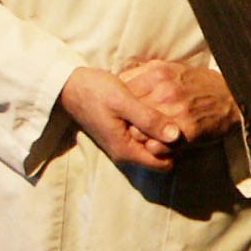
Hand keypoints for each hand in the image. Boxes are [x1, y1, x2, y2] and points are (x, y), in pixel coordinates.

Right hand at [59, 64, 182, 170]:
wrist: (70, 86)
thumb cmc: (95, 91)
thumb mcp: (124, 102)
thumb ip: (149, 119)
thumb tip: (176, 136)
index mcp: (126, 150)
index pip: (164, 164)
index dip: (176, 149)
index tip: (180, 127)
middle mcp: (125, 153)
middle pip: (161, 155)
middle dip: (170, 139)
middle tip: (175, 114)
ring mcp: (123, 144)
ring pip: (153, 145)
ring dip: (161, 130)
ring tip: (164, 108)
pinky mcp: (121, 134)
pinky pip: (144, 136)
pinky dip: (151, 124)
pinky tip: (152, 106)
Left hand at [118, 58, 238, 145]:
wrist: (233, 96)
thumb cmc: (198, 83)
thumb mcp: (169, 68)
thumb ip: (143, 71)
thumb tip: (119, 78)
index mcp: (156, 73)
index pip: (122, 92)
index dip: (122, 105)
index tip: (126, 113)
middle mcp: (164, 90)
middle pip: (128, 115)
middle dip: (129, 124)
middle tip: (135, 129)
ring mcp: (175, 111)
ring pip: (139, 133)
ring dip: (141, 139)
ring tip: (148, 138)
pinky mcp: (187, 130)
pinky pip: (157, 147)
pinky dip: (156, 149)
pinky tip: (162, 145)